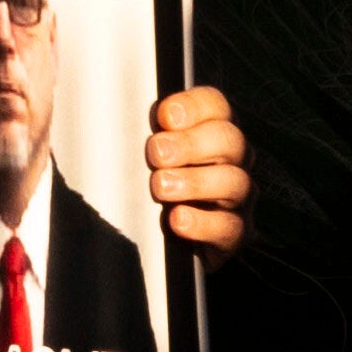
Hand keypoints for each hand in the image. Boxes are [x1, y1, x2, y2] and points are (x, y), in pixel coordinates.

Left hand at [142, 81, 248, 258]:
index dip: (193, 106)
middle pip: (229, 140)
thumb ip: (138, 133)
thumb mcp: (142, 157)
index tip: (164, 116)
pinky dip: (203, 222)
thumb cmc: (147, 189)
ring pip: (234, 182)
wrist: (161, 246)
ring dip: (196, 182)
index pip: (215, 105)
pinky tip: (178, 219)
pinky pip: (230, 226)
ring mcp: (238, 197)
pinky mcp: (235, 233)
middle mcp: (232, 160)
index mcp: (210, 131)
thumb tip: (113, 114)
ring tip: (161, 186)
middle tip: (157, 153)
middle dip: (191, 144)